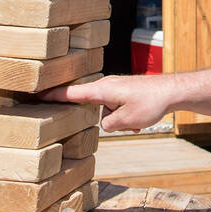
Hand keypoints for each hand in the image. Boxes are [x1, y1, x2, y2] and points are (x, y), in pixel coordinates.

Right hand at [40, 75, 173, 131]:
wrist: (172, 91)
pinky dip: (128, 117)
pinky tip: (141, 119)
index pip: (72, 93)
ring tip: (138, 119)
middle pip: (94, 108)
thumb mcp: (125, 120)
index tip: (38, 94)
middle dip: (108, 119)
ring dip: (122, 120)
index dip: (54, 96)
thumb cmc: (149, 102)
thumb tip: (104, 124)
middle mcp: (106, 86)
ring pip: (109, 113)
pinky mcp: (125, 93)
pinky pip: (119, 110)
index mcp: (102, 90)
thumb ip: (108, 125)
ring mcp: (116, 89)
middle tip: (119, 119)